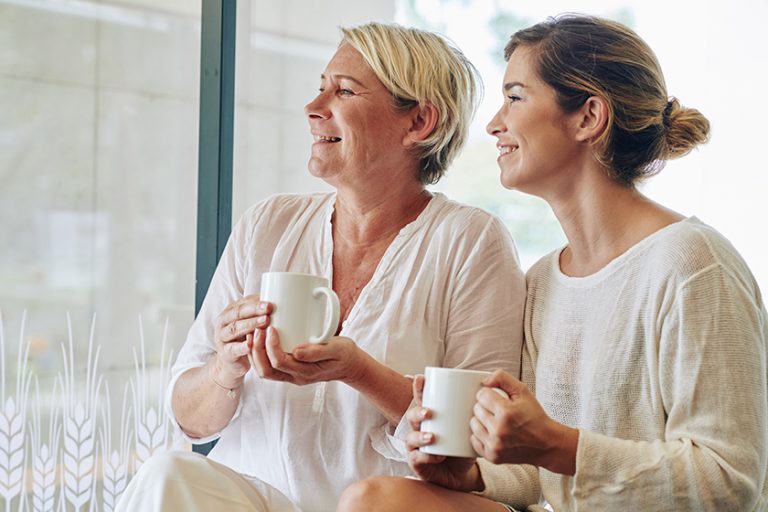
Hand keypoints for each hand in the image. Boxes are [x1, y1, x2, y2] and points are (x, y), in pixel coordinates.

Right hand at [213, 295, 271, 387]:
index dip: (256, 302)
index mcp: (230, 312)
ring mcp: (222, 338)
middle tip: (269, 308)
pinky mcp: (225, 353)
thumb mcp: (249, 323)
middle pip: (238, 313)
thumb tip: (278, 300)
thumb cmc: (243, 338)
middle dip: (254, 310)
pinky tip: (251, 344)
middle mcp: (224, 323)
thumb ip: (258, 313)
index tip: (270, 301)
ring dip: (250, 324)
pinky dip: (242, 346)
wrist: (230, 361)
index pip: (242, 303)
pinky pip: (233, 349)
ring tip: (265, 321)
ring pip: (235, 329)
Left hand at [249, 327, 365, 385]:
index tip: (271, 328)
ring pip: (264, 370)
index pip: (279, 362)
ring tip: (254, 334)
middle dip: (257, 350)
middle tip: (257, 330)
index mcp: (305, 372)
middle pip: (266, 370)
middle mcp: (295, 377)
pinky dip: (260, 354)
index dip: (270, 346)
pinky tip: (260, 340)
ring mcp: (292, 375)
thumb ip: (318, 352)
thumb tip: (297, 351)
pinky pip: (269, 367)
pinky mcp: (290, 370)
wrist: (351, 365)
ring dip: (255, 353)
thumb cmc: (344, 355)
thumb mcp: (337, 349)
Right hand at [404, 375, 481, 491]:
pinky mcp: (418, 463)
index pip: (422, 399)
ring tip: (432, 437)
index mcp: (430, 417)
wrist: (461, 474)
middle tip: (429, 412)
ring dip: (420, 436)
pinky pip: (416, 458)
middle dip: (418, 412)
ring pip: (410, 437)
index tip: (422, 378)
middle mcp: (420, 429)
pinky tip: (437, 456)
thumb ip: (475, 411)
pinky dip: (425, 457)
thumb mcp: (469, 427)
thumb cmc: (463, 446)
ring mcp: (417, 446)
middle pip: (411, 416)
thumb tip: (489, 389)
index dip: (419, 389)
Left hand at [470, 370, 577, 473]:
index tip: (497, 398)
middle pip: (476, 409)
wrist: (546, 444)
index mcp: (507, 413)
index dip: (489, 394)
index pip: (482, 395)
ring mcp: (495, 445)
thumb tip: (484, 381)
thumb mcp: (523, 391)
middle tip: (498, 410)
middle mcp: (499, 430)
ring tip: (495, 421)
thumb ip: (502, 378)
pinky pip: (474, 440)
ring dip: (481, 420)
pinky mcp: (492, 456)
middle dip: (485, 407)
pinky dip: (480, 435)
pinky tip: (492, 432)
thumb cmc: (534, 416)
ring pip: (473, 424)